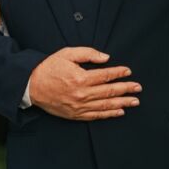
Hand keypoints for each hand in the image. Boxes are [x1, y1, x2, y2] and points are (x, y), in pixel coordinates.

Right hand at [25, 47, 140, 120]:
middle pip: (110, 91)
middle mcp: (82, 93)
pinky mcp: (76, 114)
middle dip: (126, 89)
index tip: (128, 71)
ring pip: (106, 105)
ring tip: (134, 101)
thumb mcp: (66, 54)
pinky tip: (119, 112)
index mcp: (81, 78)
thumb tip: (106, 58)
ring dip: (122, 103)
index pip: (106, 75)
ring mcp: (80, 106)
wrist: (31, 85)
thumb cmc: (48, 68)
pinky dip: (109, 114)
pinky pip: (97, 115)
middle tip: (138, 87)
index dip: (119, 73)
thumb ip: (87, 54)